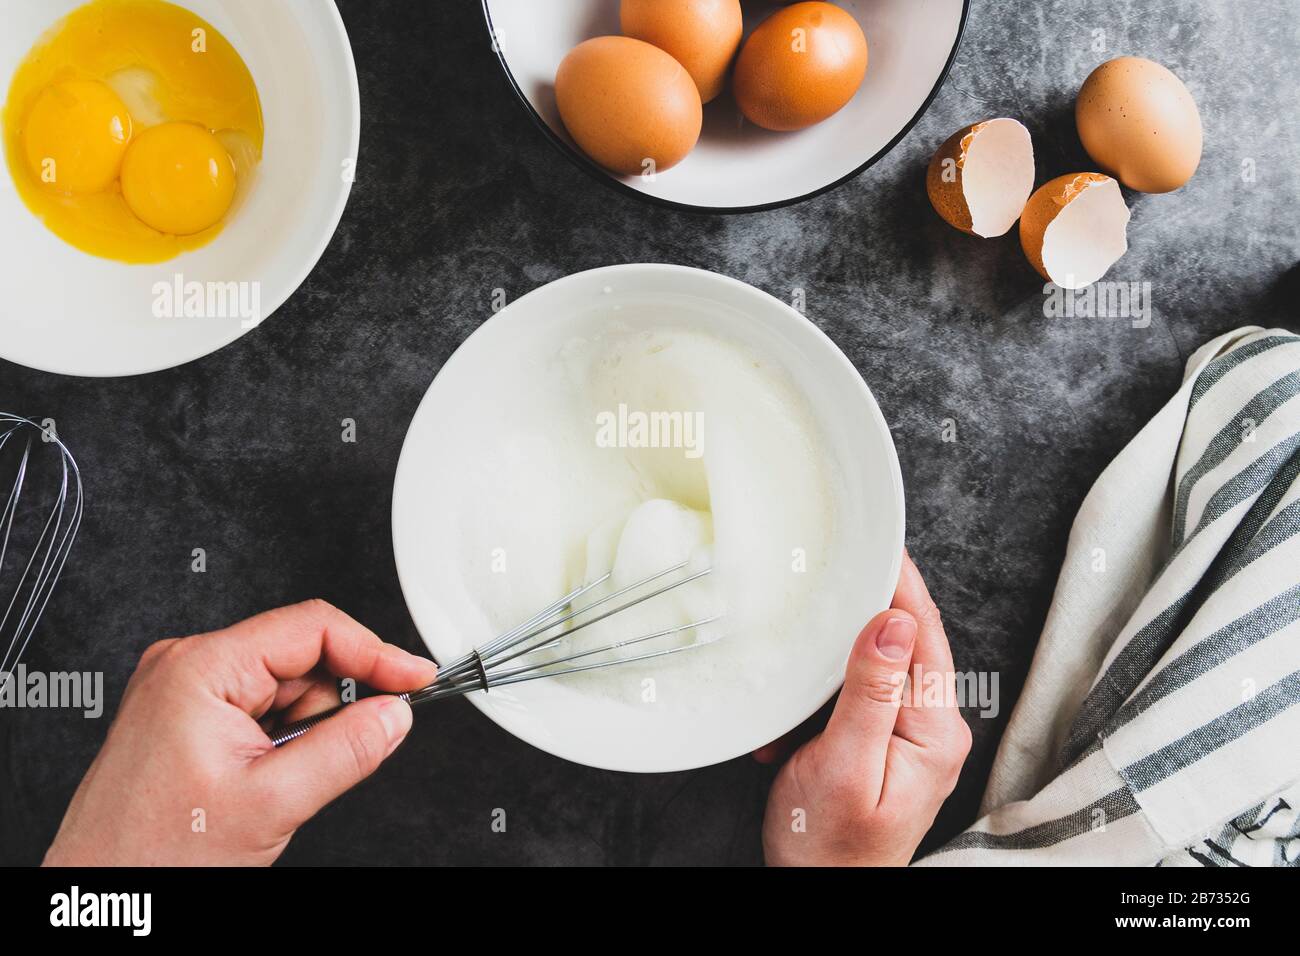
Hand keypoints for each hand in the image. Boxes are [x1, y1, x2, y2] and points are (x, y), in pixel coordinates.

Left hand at [43, 600, 437, 865]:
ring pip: (287, 686)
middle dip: (328, 708)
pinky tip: (259, 777)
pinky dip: (281, 740)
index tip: (415, 677)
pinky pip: (263, 708)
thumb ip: (345, 751)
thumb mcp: (271, 803)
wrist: (100, 894)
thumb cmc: (154, 855)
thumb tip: (393, 715)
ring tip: (272, 781)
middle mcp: (188, 665)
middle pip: (302, 657)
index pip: (313, 627)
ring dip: (302, 730)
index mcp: (200, 667)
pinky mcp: (189, 713)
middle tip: (319, 761)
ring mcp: (185, 688)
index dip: (375, 652)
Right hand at [759, 552, 971, 865]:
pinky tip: (793, 718)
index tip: (879, 539)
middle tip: (830, 568)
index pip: (922, 634)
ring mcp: (908, 735)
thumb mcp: (845, 764)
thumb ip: (870, 692)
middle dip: (859, 612)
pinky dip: (818, 697)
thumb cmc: (831, 846)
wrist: (822, 896)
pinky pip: (854, 695)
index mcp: (934, 730)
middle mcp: (931, 727)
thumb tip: (893, 620)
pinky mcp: (880, 742)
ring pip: (872, 665)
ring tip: (800, 659)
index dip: (900, 583)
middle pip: (901, 642)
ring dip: (830, 661)